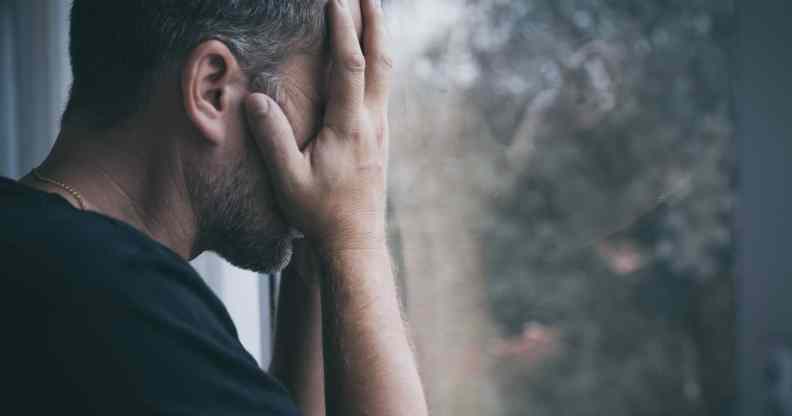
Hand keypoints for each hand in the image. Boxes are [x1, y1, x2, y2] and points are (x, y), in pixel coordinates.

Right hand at [244, 0, 390, 252]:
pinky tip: (369, 58)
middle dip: (375, 22)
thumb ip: (272, 138)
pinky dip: (377, 62)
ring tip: (372, 12)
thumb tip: (255, 99)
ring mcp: (380, 129)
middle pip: (381, 60)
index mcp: (349, 128)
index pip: (351, 67)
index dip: (344, 30)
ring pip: (386, 74)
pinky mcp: (380, 137)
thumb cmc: (320, 214)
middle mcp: (372, 123)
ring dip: (379, 39)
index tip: (336, 0)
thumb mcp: (288, 180)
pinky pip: (382, 89)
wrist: (355, 241)